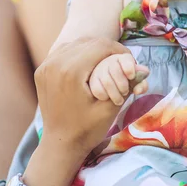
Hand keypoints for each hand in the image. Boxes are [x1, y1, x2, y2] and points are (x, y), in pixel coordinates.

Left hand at [35, 37, 133, 158]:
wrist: (60, 144)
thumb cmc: (87, 129)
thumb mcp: (110, 108)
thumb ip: (127, 85)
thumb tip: (144, 68)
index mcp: (71, 71)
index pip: (101, 46)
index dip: (119, 49)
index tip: (130, 59)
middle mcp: (55, 63)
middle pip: (88, 41)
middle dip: (108, 47)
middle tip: (122, 58)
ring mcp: (46, 66)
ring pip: (76, 43)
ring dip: (94, 47)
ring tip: (108, 59)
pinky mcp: (42, 70)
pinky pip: (64, 51)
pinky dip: (79, 52)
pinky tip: (90, 62)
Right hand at [89, 54, 148, 105]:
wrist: (110, 89)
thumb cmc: (125, 83)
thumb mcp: (135, 83)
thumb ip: (141, 84)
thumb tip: (140, 84)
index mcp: (123, 59)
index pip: (126, 59)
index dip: (129, 67)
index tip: (131, 76)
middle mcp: (109, 62)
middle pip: (116, 71)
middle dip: (123, 85)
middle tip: (125, 92)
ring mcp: (99, 70)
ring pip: (107, 81)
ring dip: (115, 94)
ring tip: (119, 100)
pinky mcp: (91, 81)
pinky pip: (97, 89)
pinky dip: (104, 96)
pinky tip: (107, 98)